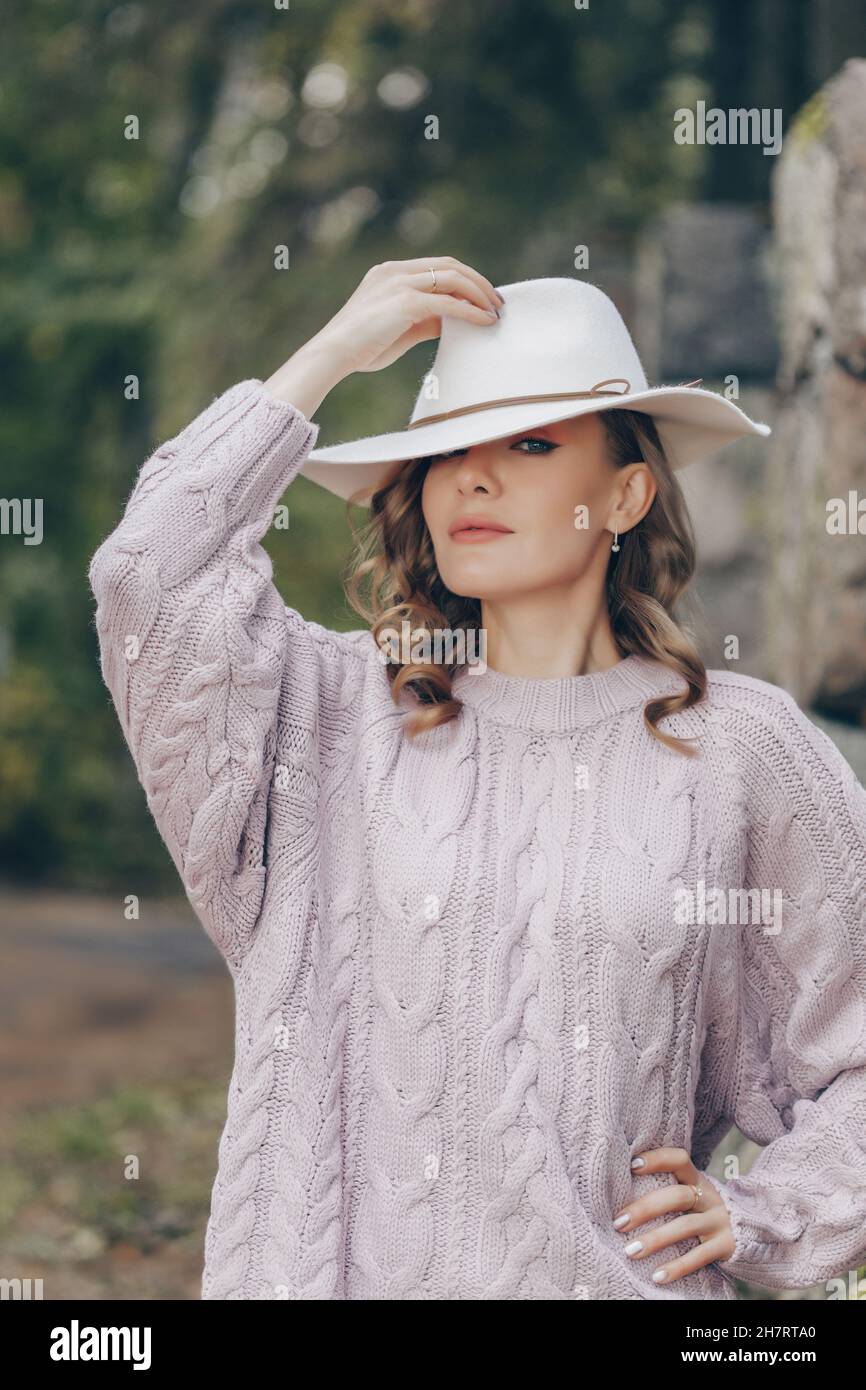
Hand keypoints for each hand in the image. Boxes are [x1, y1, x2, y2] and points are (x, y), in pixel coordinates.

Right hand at [264, 257, 503, 416]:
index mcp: (390, 272)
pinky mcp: (406, 302)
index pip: (438, 266)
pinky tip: (484, 321)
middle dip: (478, 282)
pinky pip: (448, 302)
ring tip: (495, 312)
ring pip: (453, 278)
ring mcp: (400, 283)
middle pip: (450, 265)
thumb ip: (423, 319)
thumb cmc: (359, 347)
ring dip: (479, 293)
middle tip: (498, 301)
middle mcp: (396, 271)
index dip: (465, 278)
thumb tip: (450, 320)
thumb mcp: (397, 328)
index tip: (482, 296)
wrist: (332, 354)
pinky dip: (470, 311)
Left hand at [612, 1146, 734, 1284]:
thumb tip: (620, 1190)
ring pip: (685, 1227)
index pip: (679, 1159)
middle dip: (645, 1208)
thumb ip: (667, 1189)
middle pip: (677, 1196)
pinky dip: (677, 1267)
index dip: (657, 1159)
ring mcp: (719, 1221)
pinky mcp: (726, 1245)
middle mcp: (709, 1197)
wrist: (753, 1231)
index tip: (632, 1165)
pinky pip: (700, 1257)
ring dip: (655, 1239)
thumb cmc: (703, 1210)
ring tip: (630, 1251)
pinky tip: (657, 1276)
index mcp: (697, 1179)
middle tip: (618, 1222)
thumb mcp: (692, 1193)